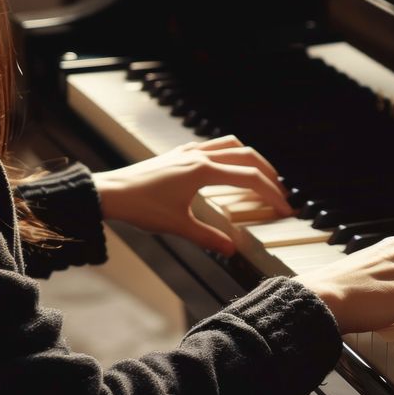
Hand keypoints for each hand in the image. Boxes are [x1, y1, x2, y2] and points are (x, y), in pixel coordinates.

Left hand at [92, 136, 290, 254]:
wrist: (109, 192)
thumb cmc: (140, 206)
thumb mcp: (178, 226)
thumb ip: (208, 237)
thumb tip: (231, 249)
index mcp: (203, 171)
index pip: (249, 178)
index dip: (271, 193)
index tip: (284, 207)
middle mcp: (199, 155)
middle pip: (247, 156)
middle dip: (269, 174)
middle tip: (281, 192)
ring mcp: (189, 151)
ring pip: (231, 145)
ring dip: (251, 159)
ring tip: (262, 176)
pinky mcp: (179, 154)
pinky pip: (213, 146)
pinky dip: (230, 155)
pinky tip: (229, 169)